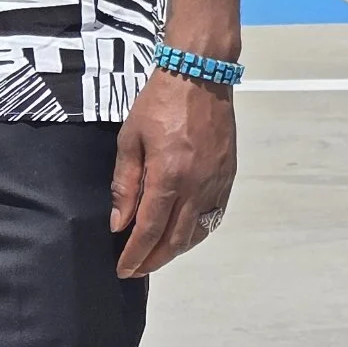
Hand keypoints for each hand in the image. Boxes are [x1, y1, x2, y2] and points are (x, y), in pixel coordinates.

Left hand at [110, 69, 236, 277]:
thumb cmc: (158, 104)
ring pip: (197, 232)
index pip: (149, 229)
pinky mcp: (228, 177)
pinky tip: (183, 235)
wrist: (198, 77)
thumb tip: (119, 222)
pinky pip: (213, 216)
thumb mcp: (130, 140)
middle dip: (154, 260)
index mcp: (168, 176)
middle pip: (175, 239)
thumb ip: (124, 184)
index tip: (123, 269)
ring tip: (156, 256)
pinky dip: (197, 233)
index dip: (136, 254)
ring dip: (176, 250)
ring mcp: (216, 183)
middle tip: (137, 270)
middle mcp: (196, 186)